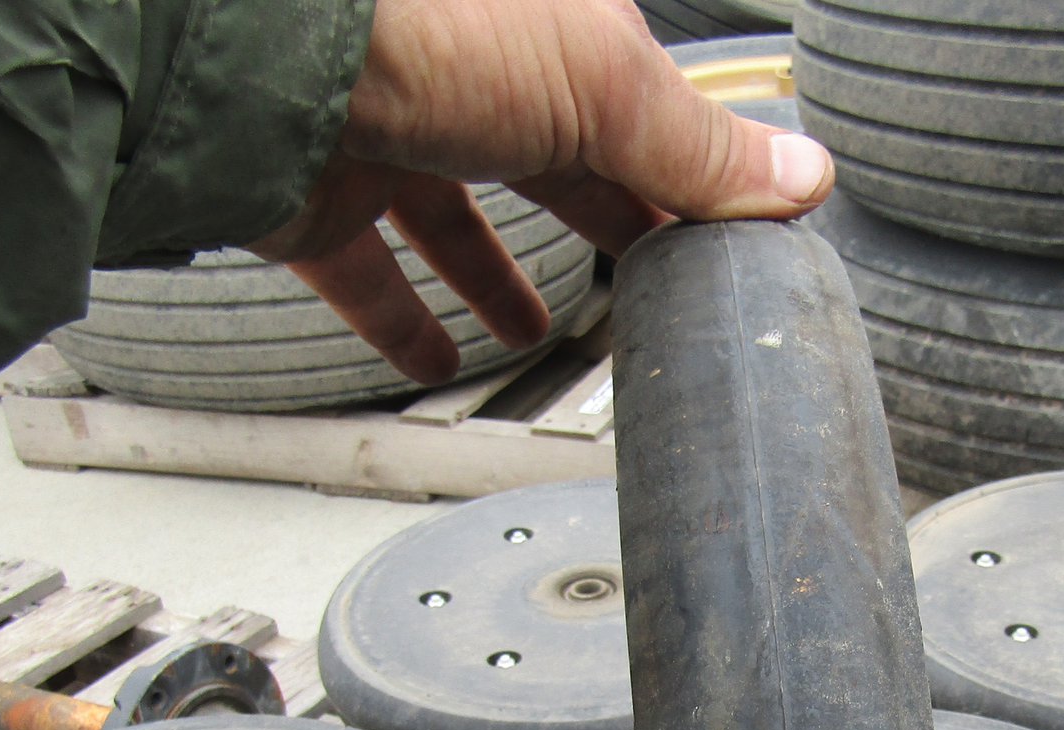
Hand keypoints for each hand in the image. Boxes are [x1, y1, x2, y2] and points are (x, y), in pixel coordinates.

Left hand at [249, 0, 834, 386]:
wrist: (259, 55)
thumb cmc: (425, 24)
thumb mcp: (603, 85)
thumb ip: (699, 148)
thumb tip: (804, 178)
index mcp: (550, 30)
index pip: (638, 112)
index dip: (682, 180)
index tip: (721, 249)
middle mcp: (468, 72)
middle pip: (553, 168)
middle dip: (600, 231)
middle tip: (649, 293)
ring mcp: (390, 132)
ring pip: (454, 217)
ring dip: (496, 279)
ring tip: (536, 331)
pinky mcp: (322, 197)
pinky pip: (366, 271)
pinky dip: (402, 321)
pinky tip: (437, 362)